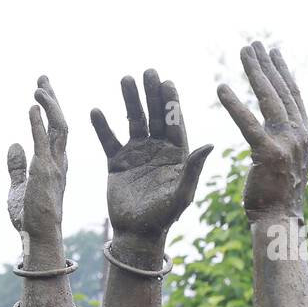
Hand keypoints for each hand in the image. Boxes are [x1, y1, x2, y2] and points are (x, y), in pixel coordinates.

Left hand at [6, 76, 67, 244]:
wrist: (37, 237)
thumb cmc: (29, 218)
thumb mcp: (19, 186)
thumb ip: (17, 166)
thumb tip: (13, 145)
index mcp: (56, 164)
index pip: (55, 130)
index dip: (48, 109)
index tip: (40, 92)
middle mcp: (60, 161)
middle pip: (60, 122)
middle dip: (52, 98)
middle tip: (42, 78)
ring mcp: (56, 166)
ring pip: (59, 126)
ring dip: (49, 105)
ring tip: (38, 86)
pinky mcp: (45, 172)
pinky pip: (44, 141)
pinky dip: (38, 122)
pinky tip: (32, 106)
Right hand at [91, 70, 212, 238]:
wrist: (136, 233)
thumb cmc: (164, 217)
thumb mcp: (182, 194)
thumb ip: (193, 169)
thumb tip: (210, 144)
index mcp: (177, 153)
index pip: (175, 122)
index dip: (172, 102)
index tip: (168, 83)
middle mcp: (157, 148)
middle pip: (155, 115)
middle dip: (152, 94)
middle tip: (148, 72)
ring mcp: (136, 153)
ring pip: (133, 122)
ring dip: (129, 101)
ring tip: (125, 79)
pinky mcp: (116, 162)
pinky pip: (108, 140)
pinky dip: (102, 126)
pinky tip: (97, 110)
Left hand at [217, 42, 307, 218]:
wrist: (280, 221)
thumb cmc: (277, 197)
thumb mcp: (287, 163)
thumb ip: (285, 142)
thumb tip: (282, 130)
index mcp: (303, 135)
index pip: (293, 96)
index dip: (283, 72)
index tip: (275, 52)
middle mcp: (299, 134)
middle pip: (282, 90)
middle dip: (267, 64)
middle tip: (254, 43)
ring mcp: (286, 143)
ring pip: (269, 99)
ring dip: (255, 72)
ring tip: (243, 52)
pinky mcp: (268, 154)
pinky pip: (248, 123)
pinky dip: (234, 104)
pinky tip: (221, 87)